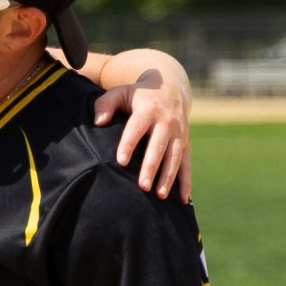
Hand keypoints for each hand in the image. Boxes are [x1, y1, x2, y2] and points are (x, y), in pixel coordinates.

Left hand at [93, 71, 191, 202]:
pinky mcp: (186, 142)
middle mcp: (166, 121)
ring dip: (168, 177)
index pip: (136, 128)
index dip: (129, 144)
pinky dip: (186, 181)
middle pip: (158, 146)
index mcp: (148, 109)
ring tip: (160, 196)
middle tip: (143, 186)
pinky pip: (187, 163)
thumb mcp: (121, 92)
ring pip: (174, 157)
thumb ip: (105, 104)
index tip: (121, 161)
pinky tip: (183, 199)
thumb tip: (98, 122)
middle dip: (151, 167)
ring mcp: (178, 133)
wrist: (171, 87)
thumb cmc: (138, 95)